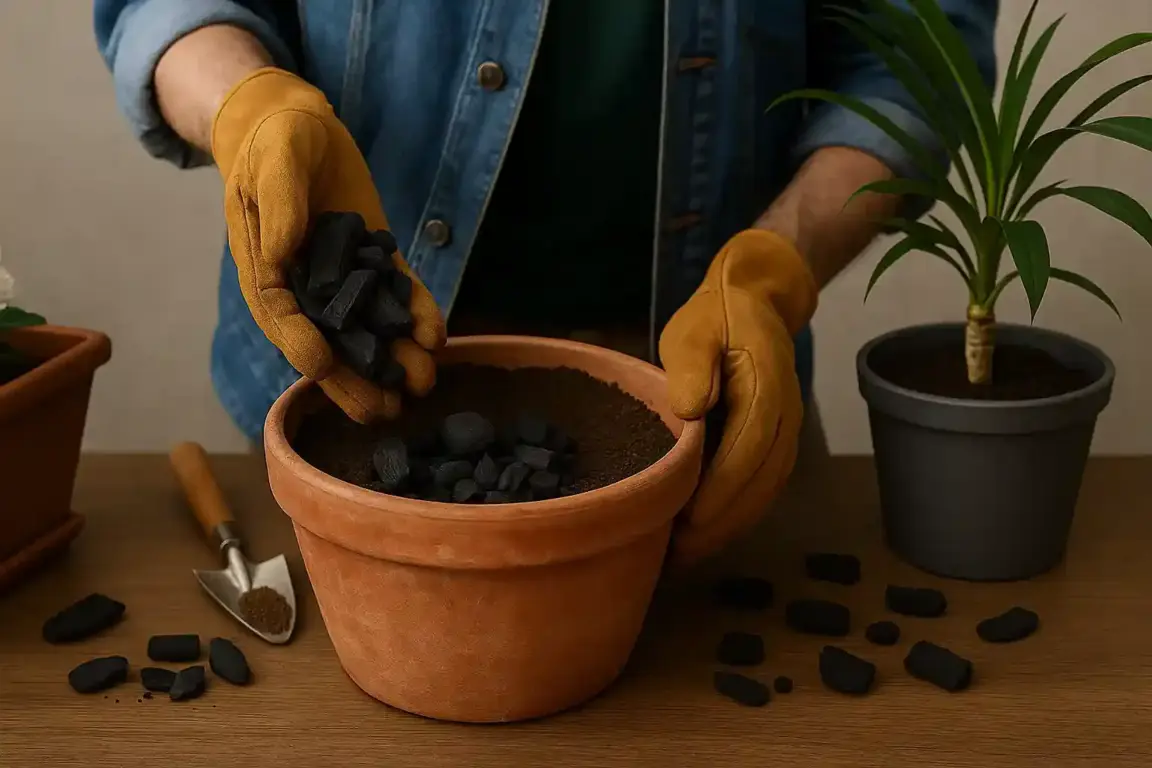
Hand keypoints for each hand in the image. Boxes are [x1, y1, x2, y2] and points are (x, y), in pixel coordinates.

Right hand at [211, 68, 445, 422]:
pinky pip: (397, 295)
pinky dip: (417, 315)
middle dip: (355, 378)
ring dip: (394, 359)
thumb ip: (278, 205)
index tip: (321, 367)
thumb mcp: (274, 161)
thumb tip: (282, 253)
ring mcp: (343, 277)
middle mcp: (305, 284)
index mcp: (266, 268)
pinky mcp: (374, 261)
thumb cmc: (276, 141)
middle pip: (328, 341)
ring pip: (368, 329)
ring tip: (422, 387)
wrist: (300, 124)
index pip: (280, 315)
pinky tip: (436, 336)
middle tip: (383, 411)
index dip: (299, 343)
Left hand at [659, 229, 817, 563]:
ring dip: (730, 526)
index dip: (720, 491)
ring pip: (765, 491)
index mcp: (765, 389)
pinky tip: (707, 532)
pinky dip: (739, 513)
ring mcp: (787, 432)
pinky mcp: (779, 442)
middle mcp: (785, 417)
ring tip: (687, 553)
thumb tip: (691, 408)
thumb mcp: (692, 329)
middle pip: (760, 482)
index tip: (688, 521)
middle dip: (721, 523)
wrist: (755, 302)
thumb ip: (692, 363)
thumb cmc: (715, 317)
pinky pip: (764, 485)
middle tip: (678, 553)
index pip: (748, 450)